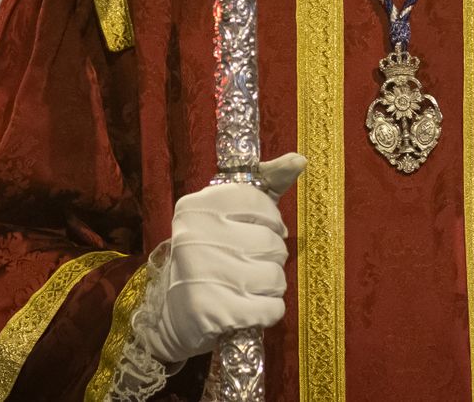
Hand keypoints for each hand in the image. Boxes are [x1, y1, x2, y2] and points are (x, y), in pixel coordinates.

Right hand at [140, 153, 305, 364]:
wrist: (174, 315)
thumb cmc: (213, 255)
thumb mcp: (232, 214)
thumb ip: (267, 183)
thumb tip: (300, 159)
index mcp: (198, 206)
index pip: (262, 203)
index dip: (271, 222)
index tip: (256, 232)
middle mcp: (196, 236)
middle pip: (273, 244)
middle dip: (271, 258)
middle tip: (248, 264)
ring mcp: (204, 275)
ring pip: (275, 277)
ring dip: (270, 287)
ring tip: (248, 287)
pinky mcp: (215, 313)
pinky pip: (271, 309)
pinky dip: (268, 311)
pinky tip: (249, 308)